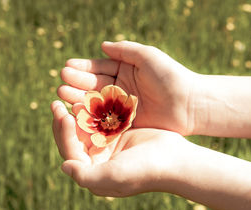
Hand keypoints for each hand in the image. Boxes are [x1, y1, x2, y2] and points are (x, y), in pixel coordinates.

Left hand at [51, 100, 189, 196]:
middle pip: (74, 139)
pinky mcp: (120, 134)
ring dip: (77, 113)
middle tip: (56, 103)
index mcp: (94, 172)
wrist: (175, 160)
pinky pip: (101, 120)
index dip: (63, 134)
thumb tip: (63, 166)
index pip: (71, 152)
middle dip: (64, 122)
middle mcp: (98, 160)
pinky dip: (94, 110)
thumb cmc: (145, 170)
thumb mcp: (114, 176)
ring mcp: (109, 146)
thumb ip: (86, 175)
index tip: (62, 114)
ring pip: (86, 127)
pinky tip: (88, 97)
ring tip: (67, 97)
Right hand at [57, 41, 196, 134]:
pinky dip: (93, 117)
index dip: (84, 68)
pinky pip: (107, 118)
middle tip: (61, 82)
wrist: (189, 104)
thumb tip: (103, 46)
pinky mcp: (128, 122)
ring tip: (63, 96)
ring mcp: (124, 106)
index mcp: (127, 70)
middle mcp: (123, 88)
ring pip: (98, 102)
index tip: (67, 67)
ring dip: (81, 99)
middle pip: (96, 85)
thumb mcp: (148, 56)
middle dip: (78, 83)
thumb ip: (125, 50)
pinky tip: (77, 113)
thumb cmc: (170, 76)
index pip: (101, 68)